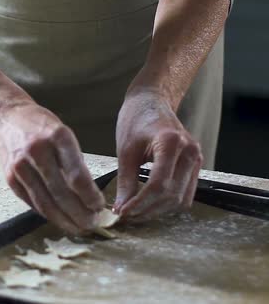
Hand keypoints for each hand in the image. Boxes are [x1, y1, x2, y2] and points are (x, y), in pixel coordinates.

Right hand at [0, 101, 104, 233]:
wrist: (7, 118)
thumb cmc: (41, 126)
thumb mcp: (63, 134)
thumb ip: (74, 161)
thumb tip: (89, 194)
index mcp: (57, 137)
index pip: (77, 176)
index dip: (90, 197)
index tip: (99, 207)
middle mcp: (37, 151)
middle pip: (61, 193)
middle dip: (79, 213)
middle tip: (91, 224)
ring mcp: (21, 166)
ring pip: (45, 202)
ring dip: (63, 220)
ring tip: (77, 227)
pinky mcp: (10, 177)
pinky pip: (31, 201)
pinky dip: (46, 213)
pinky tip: (58, 218)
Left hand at [114, 88, 202, 220]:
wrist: (151, 101)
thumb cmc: (135, 120)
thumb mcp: (125, 151)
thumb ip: (125, 181)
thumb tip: (121, 209)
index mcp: (171, 143)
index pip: (158, 184)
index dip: (140, 203)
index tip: (123, 212)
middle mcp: (189, 152)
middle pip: (171, 195)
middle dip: (148, 210)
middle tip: (126, 215)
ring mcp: (196, 159)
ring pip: (181, 199)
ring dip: (158, 210)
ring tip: (135, 213)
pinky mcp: (195, 165)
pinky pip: (185, 193)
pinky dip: (167, 203)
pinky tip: (148, 204)